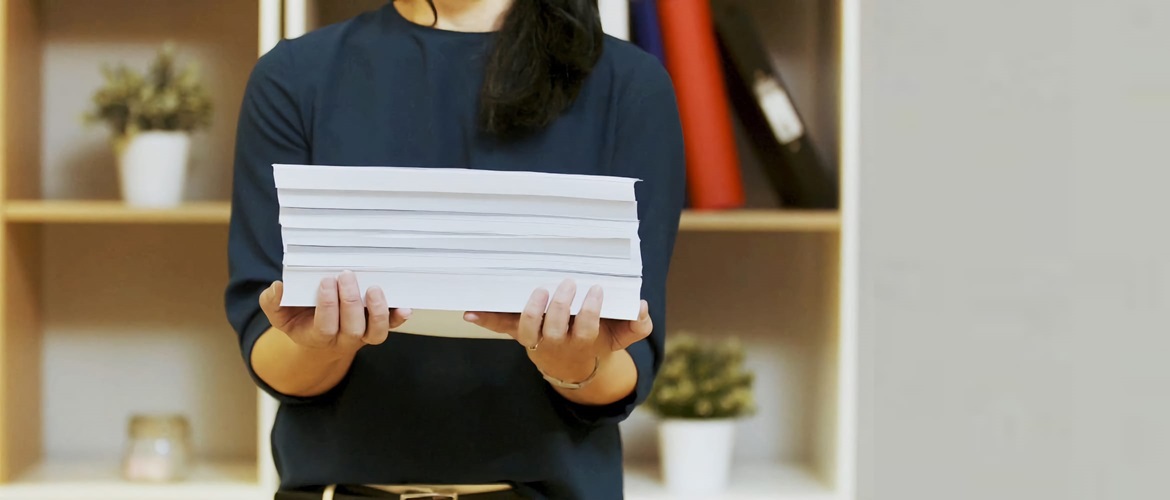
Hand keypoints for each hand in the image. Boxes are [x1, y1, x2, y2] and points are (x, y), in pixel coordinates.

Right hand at [259, 270, 410, 359]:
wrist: (318, 335)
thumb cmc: (299, 319)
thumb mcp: (279, 313)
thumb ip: (273, 302)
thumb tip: (278, 288)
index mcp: (318, 336)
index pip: (325, 326)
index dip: (328, 306)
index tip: (325, 281)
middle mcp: (344, 339)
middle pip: (353, 327)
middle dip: (350, 301)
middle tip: (346, 275)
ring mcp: (363, 335)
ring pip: (376, 332)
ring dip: (378, 311)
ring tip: (373, 288)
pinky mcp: (377, 327)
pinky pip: (391, 326)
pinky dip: (399, 317)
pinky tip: (405, 306)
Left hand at [464, 279, 652, 382]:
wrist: (576, 367)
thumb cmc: (601, 341)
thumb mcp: (623, 337)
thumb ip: (638, 325)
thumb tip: (642, 306)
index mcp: (583, 341)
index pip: (588, 326)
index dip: (591, 310)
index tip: (595, 289)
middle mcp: (557, 343)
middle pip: (556, 327)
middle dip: (561, 305)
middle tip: (567, 283)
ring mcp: (535, 340)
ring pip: (528, 329)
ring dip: (530, 310)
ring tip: (539, 291)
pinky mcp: (519, 334)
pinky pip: (501, 327)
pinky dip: (486, 320)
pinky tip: (469, 312)